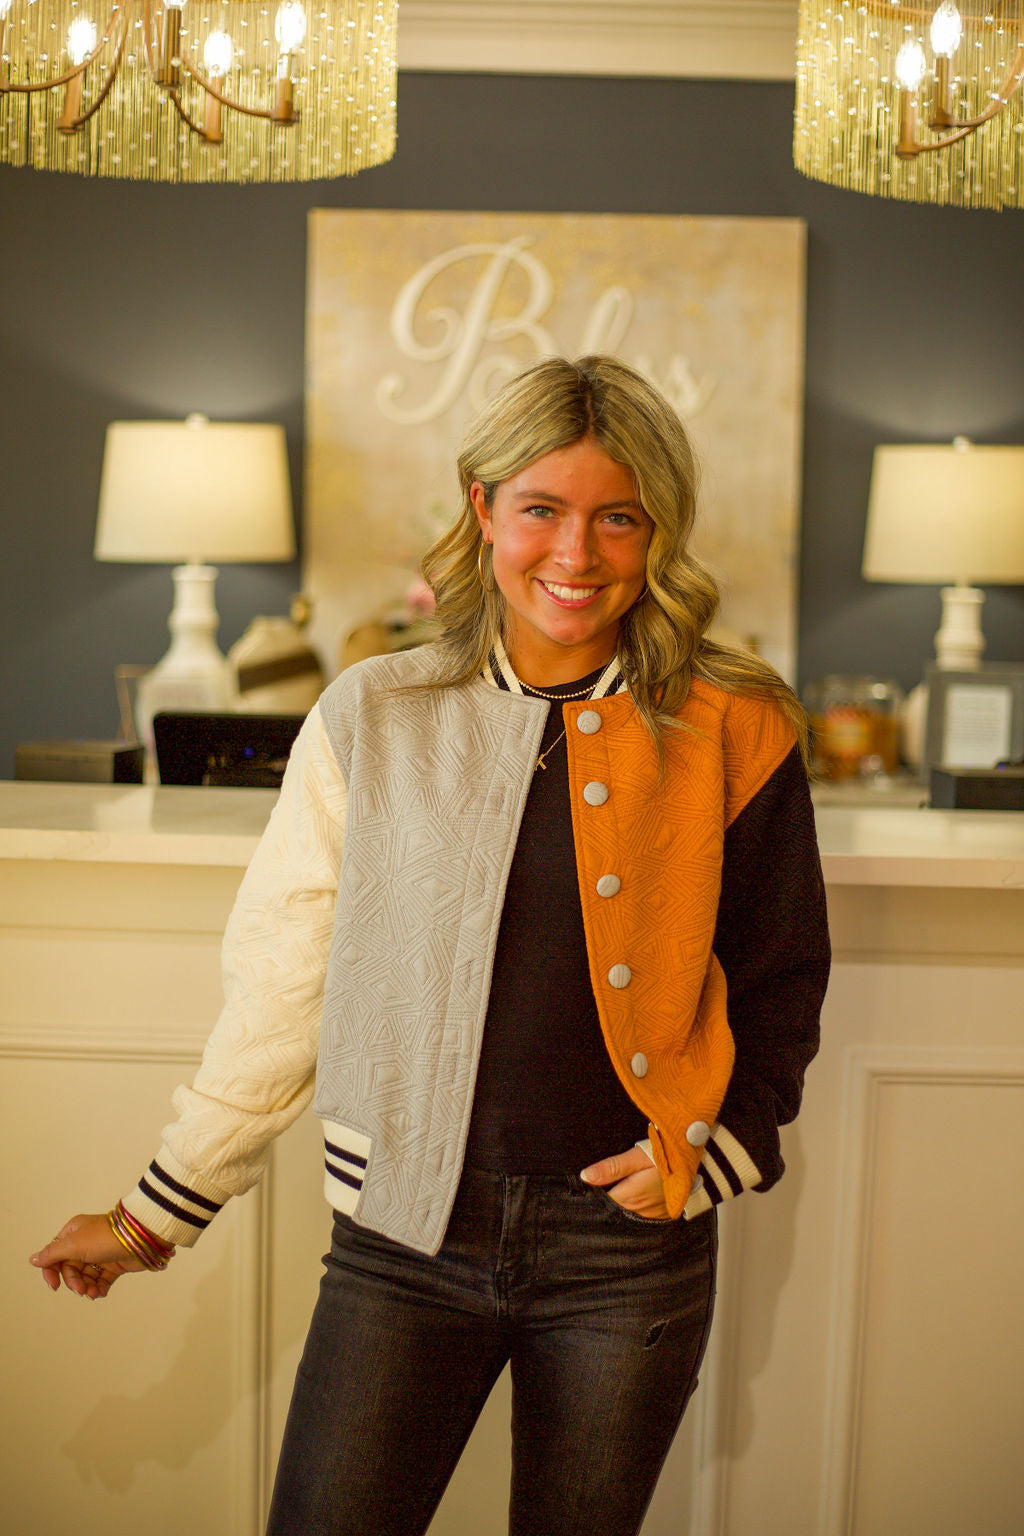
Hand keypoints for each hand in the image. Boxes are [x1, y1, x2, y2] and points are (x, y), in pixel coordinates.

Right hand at [29, 1213, 147, 1298]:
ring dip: (87, 1287)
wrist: (141, 1238)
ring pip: (85, 1277)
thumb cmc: (106, 1237)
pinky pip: (101, 1280)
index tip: (54, 1286)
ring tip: (94, 1292)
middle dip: (74, 1282)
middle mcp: (85, 1243)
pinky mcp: (114, 1264)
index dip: (52, 1272)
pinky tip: (101, 1293)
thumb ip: (53, 1254)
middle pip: (70, 1269)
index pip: (54, 1255)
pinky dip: (99, 1288)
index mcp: (74, 1232)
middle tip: (81, 1289)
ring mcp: (100, 1254)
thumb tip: (33, 1259)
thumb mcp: (75, 1244)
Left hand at [580, 1145, 670, 1219]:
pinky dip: (632, 1211)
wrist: (698, 1162)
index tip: (584, 1189)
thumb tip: (585, 1177)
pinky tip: (630, 1201)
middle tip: (595, 1192)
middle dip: (603, 1205)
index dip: (591, 1198)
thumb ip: (611, 1168)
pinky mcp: (662, 1216)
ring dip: (618, 1209)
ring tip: (613, 1194)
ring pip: (626, 1218)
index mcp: (631, 1197)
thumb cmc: (667, 1155)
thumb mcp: (636, 1156)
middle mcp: (641, 1212)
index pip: (602, 1205)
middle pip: (613, 1214)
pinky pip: (640, 1219)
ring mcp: (653, 1216)